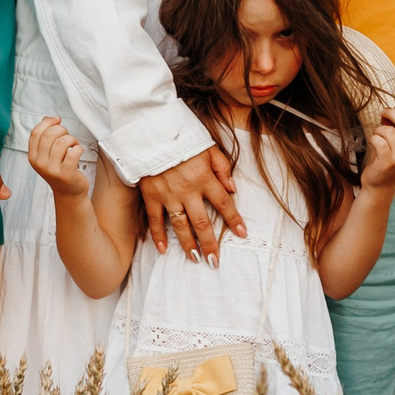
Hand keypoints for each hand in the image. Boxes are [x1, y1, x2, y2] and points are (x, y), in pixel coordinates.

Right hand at [25, 117, 90, 198]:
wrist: (68, 192)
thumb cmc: (59, 169)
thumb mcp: (47, 154)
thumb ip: (45, 136)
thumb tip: (50, 118)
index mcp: (33, 156)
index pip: (35, 132)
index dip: (48, 122)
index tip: (58, 121)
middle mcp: (40, 163)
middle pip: (49, 135)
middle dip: (62, 130)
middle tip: (68, 136)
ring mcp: (52, 170)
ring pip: (62, 142)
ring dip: (72, 139)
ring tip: (74, 145)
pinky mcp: (66, 174)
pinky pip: (74, 153)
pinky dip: (79, 148)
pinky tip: (78, 151)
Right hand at [137, 146, 243, 261]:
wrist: (151, 133)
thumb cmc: (182, 139)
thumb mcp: (208, 148)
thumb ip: (222, 167)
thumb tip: (233, 188)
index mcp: (204, 178)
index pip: (223, 203)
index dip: (234, 219)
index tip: (242, 233)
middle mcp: (188, 191)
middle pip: (202, 222)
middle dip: (210, 243)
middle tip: (215, 261)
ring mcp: (168, 195)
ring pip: (181, 225)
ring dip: (188, 244)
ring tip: (196, 259)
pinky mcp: (151, 196)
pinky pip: (155, 220)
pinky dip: (158, 236)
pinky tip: (163, 249)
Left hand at [360, 103, 394, 189]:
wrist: (380, 184)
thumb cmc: (385, 159)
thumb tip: (390, 111)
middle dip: (392, 113)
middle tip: (383, 113)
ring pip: (389, 131)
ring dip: (379, 129)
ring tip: (377, 135)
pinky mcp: (387, 162)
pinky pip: (379, 141)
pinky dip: (373, 138)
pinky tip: (373, 142)